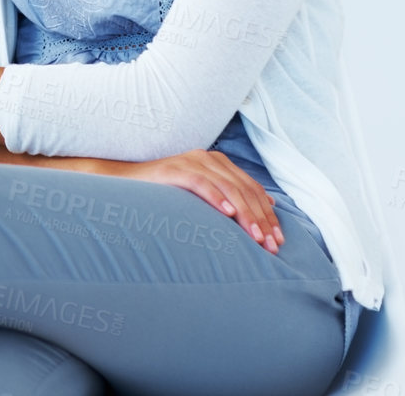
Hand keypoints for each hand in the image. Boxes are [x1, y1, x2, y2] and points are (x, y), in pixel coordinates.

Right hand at [107, 149, 283, 253]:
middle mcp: (208, 158)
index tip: (278, 240)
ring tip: (256, 237)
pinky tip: (229, 215)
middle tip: (272, 245)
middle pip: (244, 189)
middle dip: (261, 219)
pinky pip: (202, 183)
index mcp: (218, 162)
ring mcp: (191, 161)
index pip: (252, 188)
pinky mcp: (176, 169)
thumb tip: (265, 207)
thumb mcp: (202, 194)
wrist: (125, 183)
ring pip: (229, 188)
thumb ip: (228, 196)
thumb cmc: (165, 194)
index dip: (267, 215)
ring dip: (246, 215)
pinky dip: (218, 199)